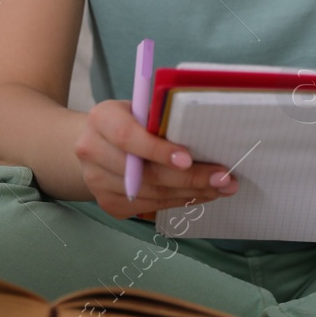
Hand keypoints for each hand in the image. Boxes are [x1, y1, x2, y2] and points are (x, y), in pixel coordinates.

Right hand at [73, 99, 238, 218]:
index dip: (158, 150)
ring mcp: (97, 182)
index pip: (128, 137)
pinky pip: (149, 207)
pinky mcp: (108, 204)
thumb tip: (204, 135)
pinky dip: (178, 201)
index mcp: (101, 119)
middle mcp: (92, 151)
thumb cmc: (130, 120)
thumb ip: (161, 120)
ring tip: (220, 188)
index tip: (188, 159)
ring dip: (190, 193)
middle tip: (223, 178)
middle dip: (189, 178)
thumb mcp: (140, 109)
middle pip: (144, 173)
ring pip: (151, 194)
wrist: (97, 142)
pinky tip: (200, 194)